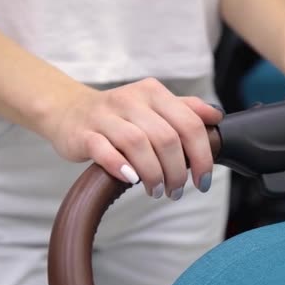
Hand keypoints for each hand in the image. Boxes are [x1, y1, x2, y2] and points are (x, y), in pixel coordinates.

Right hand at [43, 78, 222, 199]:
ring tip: (156, 191)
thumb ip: (184, 108)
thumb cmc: (118, 115)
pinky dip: (120, 166)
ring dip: (152, 173)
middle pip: (165, 138)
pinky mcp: (83, 134)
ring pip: (137, 144)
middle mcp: (130, 100)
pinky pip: (103, 149)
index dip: (201, 155)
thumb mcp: (152, 105)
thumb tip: (216, 115)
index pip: (188, 123)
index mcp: (152, 93)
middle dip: (176, 171)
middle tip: (176, 191)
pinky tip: (131, 179)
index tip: (202, 180)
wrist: (68, 111)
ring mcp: (104, 116)